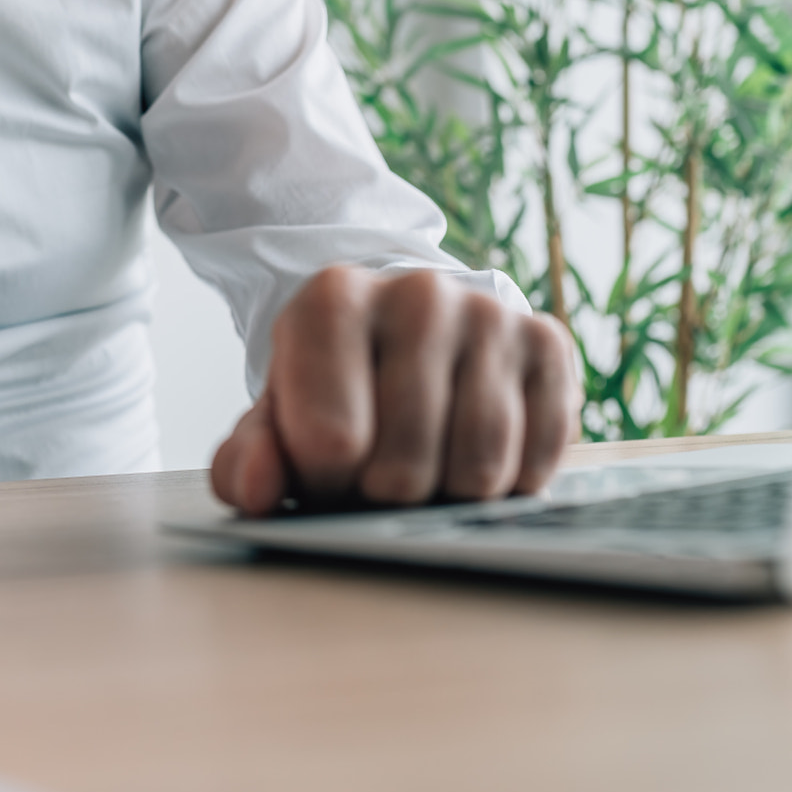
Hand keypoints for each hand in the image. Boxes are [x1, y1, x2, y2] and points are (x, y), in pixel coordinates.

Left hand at [211, 267, 580, 514]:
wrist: (404, 334)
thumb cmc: (334, 391)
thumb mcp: (275, 422)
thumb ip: (244, 462)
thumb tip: (256, 489)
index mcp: (332, 299)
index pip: (330, 442)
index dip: (325, 483)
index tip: (325, 466)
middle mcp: (417, 293)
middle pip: (406, 466)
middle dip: (386, 498)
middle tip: (376, 476)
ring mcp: (488, 314)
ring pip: (478, 468)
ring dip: (449, 497)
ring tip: (426, 467)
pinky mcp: (546, 341)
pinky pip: (539, 457)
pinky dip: (510, 483)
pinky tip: (475, 456)